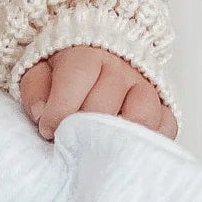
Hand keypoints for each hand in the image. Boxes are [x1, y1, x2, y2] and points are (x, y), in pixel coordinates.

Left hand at [18, 45, 176, 140]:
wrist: (98, 52)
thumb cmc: (65, 70)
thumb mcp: (39, 70)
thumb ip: (35, 89)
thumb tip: (41, 113)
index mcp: (88, 54)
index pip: (78, 76)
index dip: (60, 109)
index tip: (48, 130)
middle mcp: (121, 67)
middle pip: (106, 102)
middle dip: (82, 127)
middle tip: (69, 141)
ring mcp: (144, 86)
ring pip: (141, 114)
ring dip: (116, 137)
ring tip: (97, 149)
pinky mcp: (161, 104)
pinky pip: (166, 124)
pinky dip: (149, 139)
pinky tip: (126, 148)